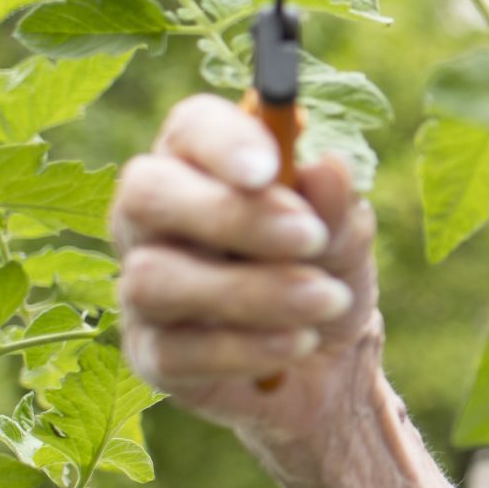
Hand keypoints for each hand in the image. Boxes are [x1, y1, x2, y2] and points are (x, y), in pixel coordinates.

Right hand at [111, 93, 380, 447]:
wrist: (330, 359)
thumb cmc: (326, 269)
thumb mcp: (346, 238)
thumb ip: (335, 206)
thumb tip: (327, 167)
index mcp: (201, 163)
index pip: (190, 129)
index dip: (223, 141)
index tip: (272, 167)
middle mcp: (153, 217)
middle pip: (147, 193)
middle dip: (230, 214)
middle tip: (311, 236)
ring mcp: (142, 286)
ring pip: (155, 278)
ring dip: (253, 291)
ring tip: (328, 300)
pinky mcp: (150, 354)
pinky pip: (177, 351)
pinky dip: (248, 347)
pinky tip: (299, 342)